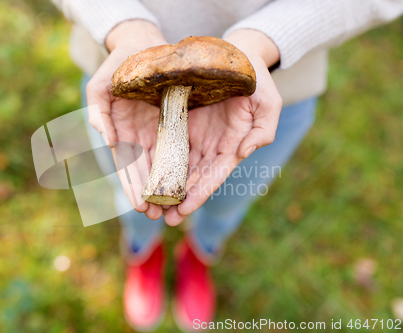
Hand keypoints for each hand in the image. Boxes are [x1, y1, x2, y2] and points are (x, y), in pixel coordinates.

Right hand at [86, 20, 166, 219]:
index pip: (125, 165)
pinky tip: (186, 185)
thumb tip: (107, 140)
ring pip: (161, 165)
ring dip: (164, 188)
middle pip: (144, 172)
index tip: (138, 203)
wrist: (142, 46)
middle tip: (155, 216)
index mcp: (121, 132)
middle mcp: (139, 137)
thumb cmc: (118, 65)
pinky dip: (180, 168)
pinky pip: (178, 149)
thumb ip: (98, 111)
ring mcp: (157, 132)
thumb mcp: (100, 85)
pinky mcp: (174, 124)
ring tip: (171, 210)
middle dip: (148, 195)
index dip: (131, 185)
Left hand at [163, 30, 282, 225]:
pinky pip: (165, 146)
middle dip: (180, 199)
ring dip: (165, 188)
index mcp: (232, 145)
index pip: (215, 175)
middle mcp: (211, 145)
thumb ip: (263, 130)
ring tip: (150, 207)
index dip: (200, 193)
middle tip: (164, 220)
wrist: (236, 55)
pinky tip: (144, 178)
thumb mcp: (268, 102)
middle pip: (194, 178)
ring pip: (177, 167)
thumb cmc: (255, 78)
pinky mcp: (179, 123)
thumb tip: (242, 153)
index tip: (185, 210)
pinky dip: (156, 163)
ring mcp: (194, 136)